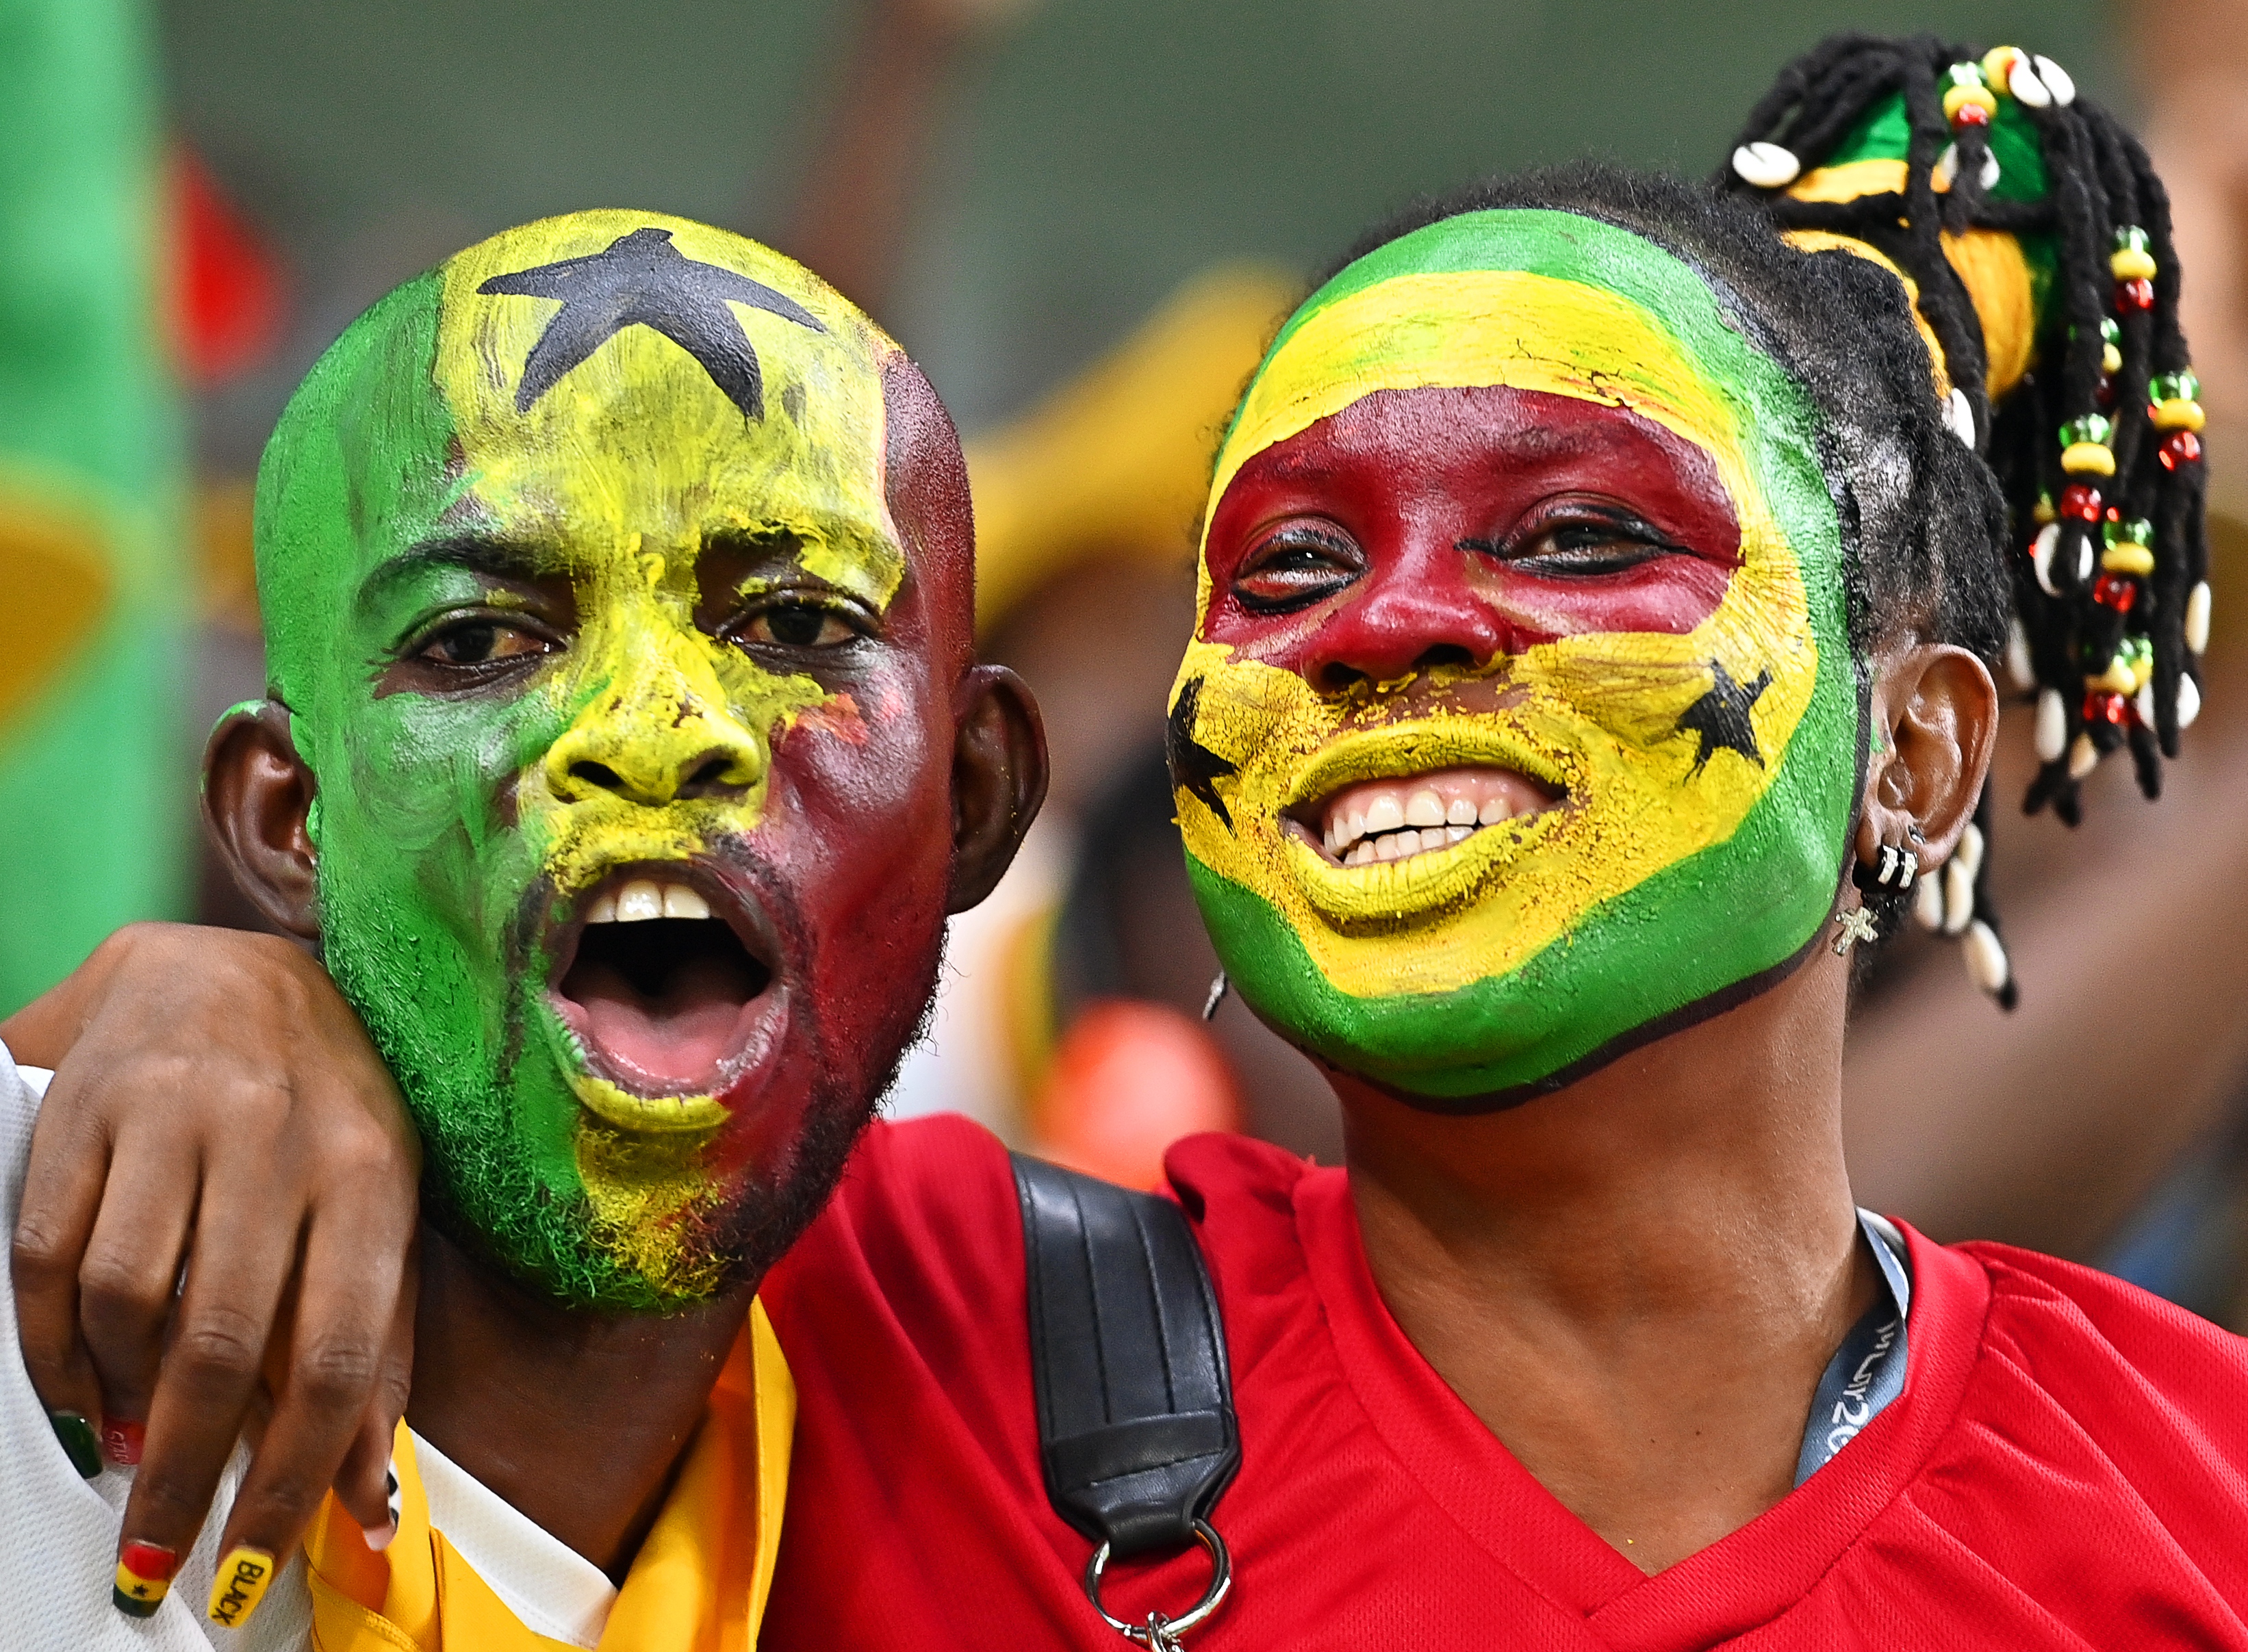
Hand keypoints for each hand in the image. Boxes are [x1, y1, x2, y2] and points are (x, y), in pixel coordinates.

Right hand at [6, 921, 419, 1591]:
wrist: (239, 968)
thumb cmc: (332, 1105)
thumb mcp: (390, 1207)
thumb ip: (383, 1347)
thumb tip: (371, 1496)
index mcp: (371, 1174)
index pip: (337, 1355)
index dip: (293, 1477)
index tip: (248, 1560)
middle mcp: (277, 1138)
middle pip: (222, 1344)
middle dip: (187, 1470)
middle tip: (161, 1546)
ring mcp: (176, 1115)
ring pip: (127, 1302)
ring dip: (121, 1402)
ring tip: (131, 1445)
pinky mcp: (86, 1106)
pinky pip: (49, 1253)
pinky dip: (53, 1343)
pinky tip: (77, 1387)